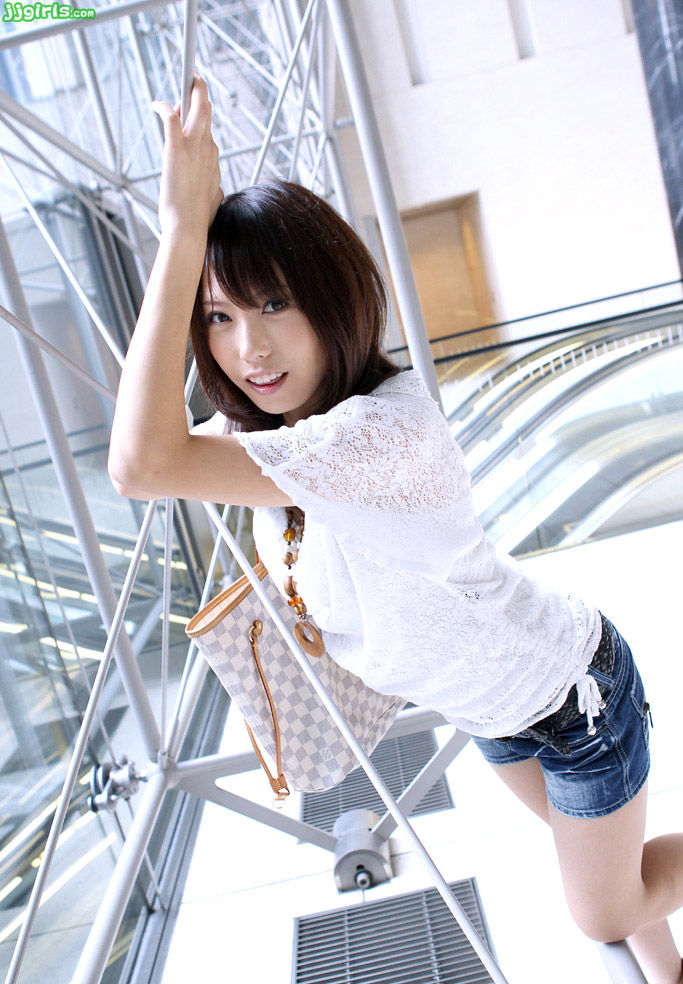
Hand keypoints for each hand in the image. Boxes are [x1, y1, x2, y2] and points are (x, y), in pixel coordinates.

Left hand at [151, 73, 223, 237]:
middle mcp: (208, 149)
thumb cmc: (196, 218)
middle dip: (201, 92)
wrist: (189, 226)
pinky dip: (163, 107)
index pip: (208, 132)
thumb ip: (211, 186)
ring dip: (190, 92)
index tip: (196, 112)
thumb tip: (214, 189)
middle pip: (207, 111)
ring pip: (196, 107)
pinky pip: (171, 117)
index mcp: (213, 161)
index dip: (200, 120)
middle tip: (194, 80)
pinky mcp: (176, 148)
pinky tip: (156, 104)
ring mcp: (193, 146)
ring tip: (186, 81)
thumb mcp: (210, 198)